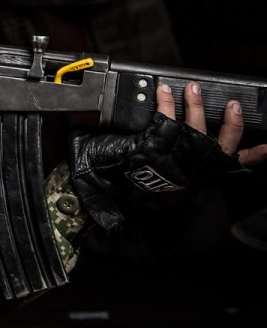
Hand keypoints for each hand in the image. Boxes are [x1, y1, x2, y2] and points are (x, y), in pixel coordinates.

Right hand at [73, 83, 261, 207]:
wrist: (163, 238)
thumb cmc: (142, 211)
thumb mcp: (113, 185)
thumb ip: (103, 164)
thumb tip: (80, 135)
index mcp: (162, 162)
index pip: (165, 128)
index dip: (165, 107)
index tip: (163, 90)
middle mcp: (187, 164)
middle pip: (194, 130)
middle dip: (192, 107)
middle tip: (190, 89)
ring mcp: (206, 171)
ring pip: (222, 141)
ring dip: (229, 122)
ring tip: (231, 105)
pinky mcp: (216, 177)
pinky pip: (239, 163)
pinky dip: (254, 154)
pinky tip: (265, 147)